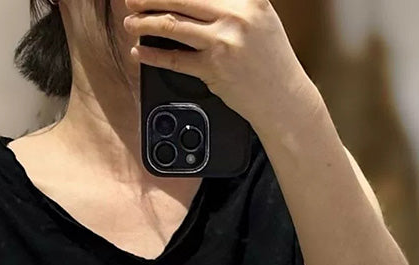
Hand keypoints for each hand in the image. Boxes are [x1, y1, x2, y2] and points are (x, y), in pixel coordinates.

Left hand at [124, 0, 311, 125]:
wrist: (285, 100)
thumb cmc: (273, 62)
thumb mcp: (261, 20)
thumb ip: (233, 4)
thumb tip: (192, 2)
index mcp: (249, 0)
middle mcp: (236, 16)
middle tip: (133, 0)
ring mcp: (223, 42)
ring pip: (171, 25)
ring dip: (144, 23)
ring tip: (132, 23)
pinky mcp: (213, 69)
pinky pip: (174, 59)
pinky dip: (152, 56)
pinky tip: (140, 52)